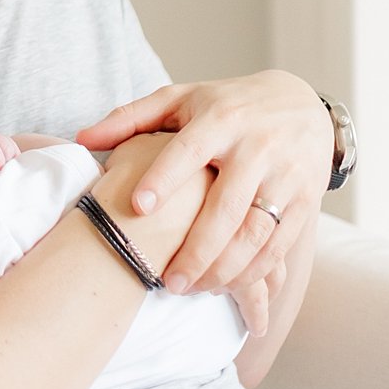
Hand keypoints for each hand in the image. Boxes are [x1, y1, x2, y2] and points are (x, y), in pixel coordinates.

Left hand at [77, 72, 332, 306]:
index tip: (138, 207)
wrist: (303, 104)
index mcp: (220, 118)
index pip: (189, 149)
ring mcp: (284, 176)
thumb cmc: (227, 104)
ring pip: (254, 234)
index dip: (164, 177)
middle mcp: (255, 147)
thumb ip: (131, 117)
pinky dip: (254, 272)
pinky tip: (227, 286)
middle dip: (196, 250)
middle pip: (225, 207)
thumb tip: (82, 138)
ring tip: (191, 289)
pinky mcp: (306, 201)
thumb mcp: (182, 99)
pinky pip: (279, 246)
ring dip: (224, 270)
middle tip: (166, 282)